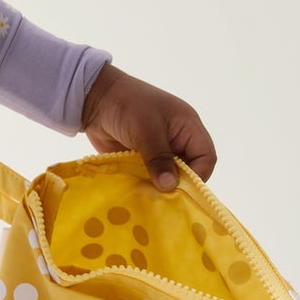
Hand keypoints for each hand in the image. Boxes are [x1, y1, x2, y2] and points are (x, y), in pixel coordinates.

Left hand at [79, 63, 217, 191]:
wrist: (93, 98)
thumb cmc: (126, 105)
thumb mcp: (146, 129)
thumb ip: (159, 158)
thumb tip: (170, 186)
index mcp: (187, 127)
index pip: (205, 157)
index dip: (198, 175)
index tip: (182, 191)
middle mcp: (177, 140)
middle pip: (188, 170)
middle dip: (178, 186)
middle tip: (164, 201)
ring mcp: (159, 151)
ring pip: (168, 177)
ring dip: (159, 188)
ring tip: (150, 201)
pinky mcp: (141, 159)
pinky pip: (150, 177)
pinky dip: (146, 186)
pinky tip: (139, 196)